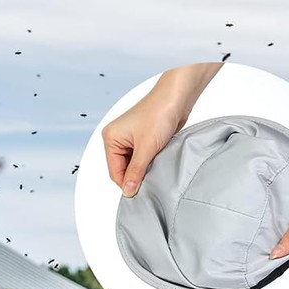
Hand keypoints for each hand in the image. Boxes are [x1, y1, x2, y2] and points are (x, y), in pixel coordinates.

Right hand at [103, 63, 222, 195]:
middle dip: (136, 175)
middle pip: (123, 169)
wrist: (178, 95)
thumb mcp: (146, 148)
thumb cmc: (159, 112)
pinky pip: (142, 158)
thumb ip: (136, 172)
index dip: (126, 183)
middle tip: (150, 179)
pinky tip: (157, 159)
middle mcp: (117, 138)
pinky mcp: (142, 139)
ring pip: (133, 165)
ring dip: (144, 168)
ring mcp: (129, 138)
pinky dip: (149, 161)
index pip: (114, 171)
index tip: (138, 193)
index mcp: (110, 138)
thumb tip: (128, 191)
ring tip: (155, 164)